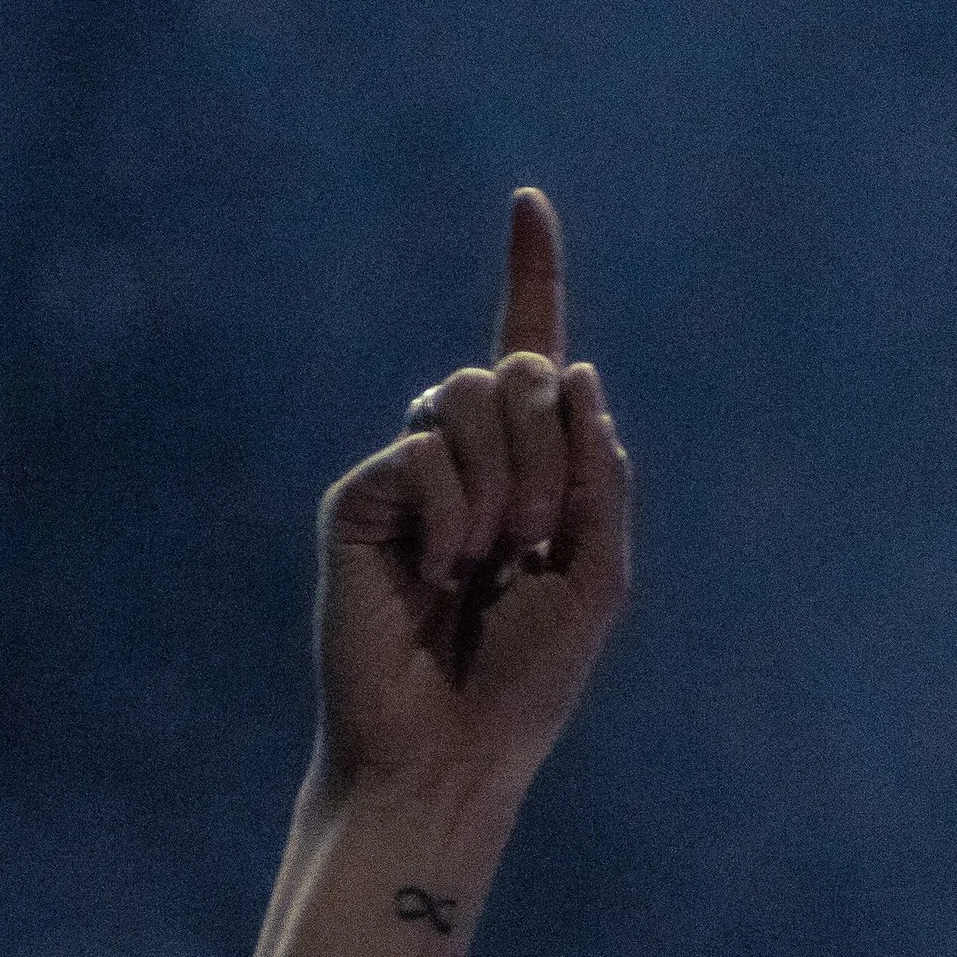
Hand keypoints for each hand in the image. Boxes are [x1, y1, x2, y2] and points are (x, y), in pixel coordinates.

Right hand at [313, 190, 629, 825]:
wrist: (448, 755)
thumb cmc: (522, 686)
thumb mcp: (599, 576)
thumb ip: (600, 472)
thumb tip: (570, 370)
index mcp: (524, 473)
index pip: (526, 357)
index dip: (529, 276)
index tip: (527, 201)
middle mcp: (460, 464)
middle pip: (512, 370)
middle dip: (547, 446)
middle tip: (538, 540)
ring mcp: (404, 481)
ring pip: (462, 396)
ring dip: (505, 479)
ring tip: (490, 561)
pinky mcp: (356, 504)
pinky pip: (420, 453)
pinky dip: (451, 512)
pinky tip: (438, 574)